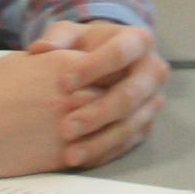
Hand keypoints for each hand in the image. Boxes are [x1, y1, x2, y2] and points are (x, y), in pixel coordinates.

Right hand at [0, 25, 163, 176]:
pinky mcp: (59, 155)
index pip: (114, 66)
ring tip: (142, 121)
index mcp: (64, 66)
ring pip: (118, 125)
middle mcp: (72, 94)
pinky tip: (118, 146)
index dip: (129, 72)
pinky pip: (99, 153)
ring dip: (134, 124)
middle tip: (150, 100)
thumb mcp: (24, 65)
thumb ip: (57, 64)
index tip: (134, 75)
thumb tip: (77, 70)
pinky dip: (114, 149)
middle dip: (139, 97)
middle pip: (124, 94)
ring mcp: (68, 127)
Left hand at [32, 16, 164, 165]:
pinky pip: (128, 143)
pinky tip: (81, 158)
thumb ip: (57, 38)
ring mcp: (153, 101)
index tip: (63, 83)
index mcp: (139, 40)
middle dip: (98, 113)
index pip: (120, 53)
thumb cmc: (85, 47)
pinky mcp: (146, 124)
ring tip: (71, 153)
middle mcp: (153, 71)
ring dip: (100, 141)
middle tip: (66, 127)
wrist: (105, 63)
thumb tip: (41, 49)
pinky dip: (104, 152)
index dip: (93, 68)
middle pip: (131, 94)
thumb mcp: (72, 35)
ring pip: (131, 125)